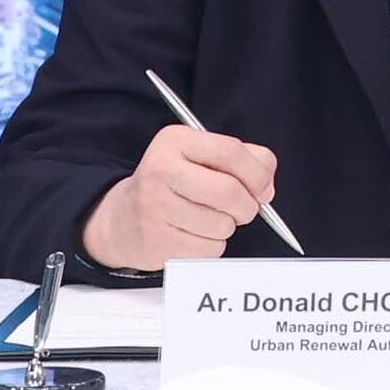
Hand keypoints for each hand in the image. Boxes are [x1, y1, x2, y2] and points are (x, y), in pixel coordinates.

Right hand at [84, 121, 276, 271]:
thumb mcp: (200, 158)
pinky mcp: (157, 241)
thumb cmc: (172, 185)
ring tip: (205, 219)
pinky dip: (211, 246)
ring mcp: (155, 207)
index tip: (263, 189)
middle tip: (242, 210)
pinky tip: (192, 234)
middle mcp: (160, 170)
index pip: (231, 152)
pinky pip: (209, 249)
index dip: (257, 174)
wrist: (122, 218)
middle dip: (247, 207)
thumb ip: (243, 160)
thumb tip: (267, 186)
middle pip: (230, 192)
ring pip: (223, 225)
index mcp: (174, 141)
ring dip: (226, 227)